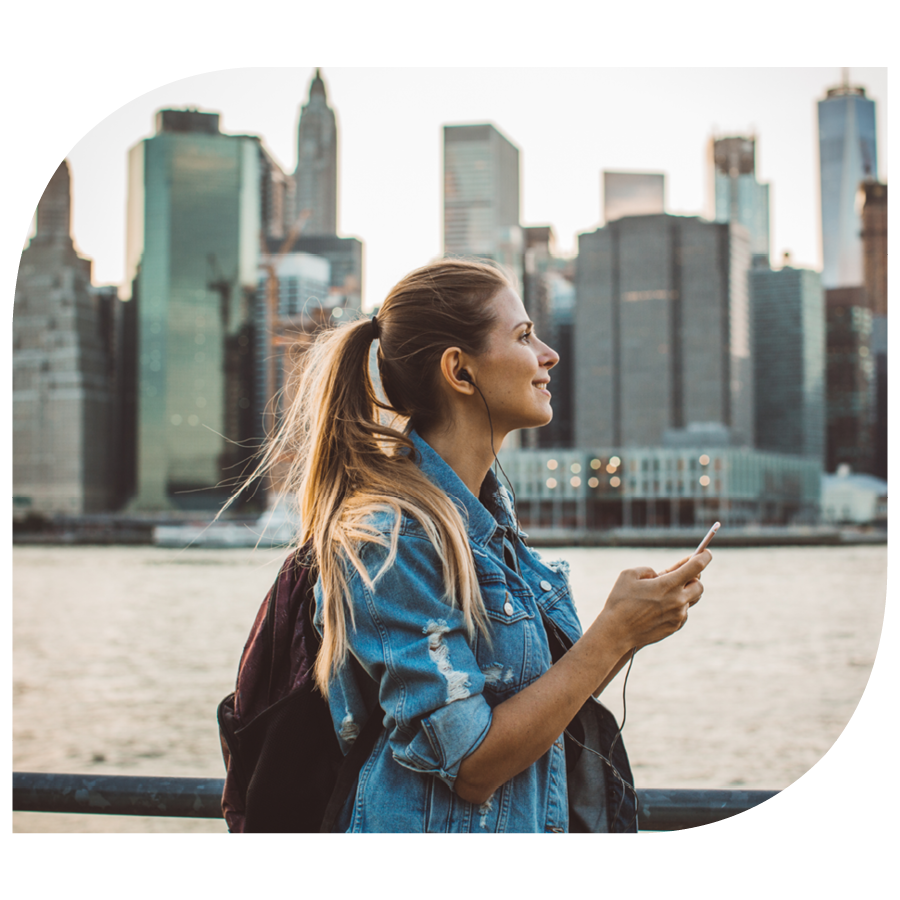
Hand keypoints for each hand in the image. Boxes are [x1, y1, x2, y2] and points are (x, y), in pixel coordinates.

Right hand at [593, 550, 710, 653]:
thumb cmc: (620, 601)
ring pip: (691, 600)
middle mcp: (678, 600)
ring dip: (684, 593)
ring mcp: (678, 616)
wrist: (617, 632)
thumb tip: (658, 574)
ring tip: (666, 592)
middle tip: (681, 576)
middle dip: (693, 578)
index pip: (696, 566)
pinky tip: (660, 607)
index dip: (704, 556)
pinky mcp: (675, 627)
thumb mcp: (628, 575)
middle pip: (699, 585)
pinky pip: (683, 613)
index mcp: (668, 584)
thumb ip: (648, 570)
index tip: (706, 552)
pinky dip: (676, 607)